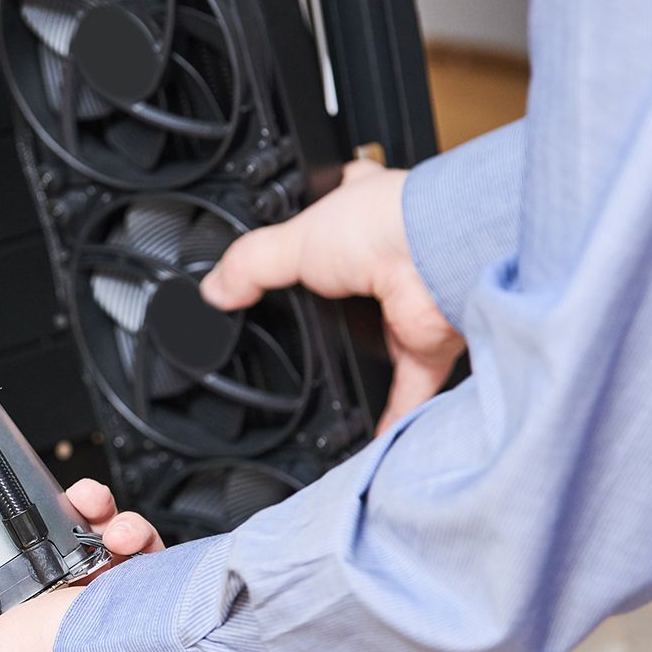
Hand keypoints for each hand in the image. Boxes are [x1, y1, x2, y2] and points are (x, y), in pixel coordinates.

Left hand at [0, 478, 161, 651]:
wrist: (137, 646)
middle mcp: (49, 628)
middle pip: (15, 569)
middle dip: (16, 535)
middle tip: (22, 513)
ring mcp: (91, 603)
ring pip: (73, 541)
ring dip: (82, 514)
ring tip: (86, 507)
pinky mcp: (130, 582)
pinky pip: (122, 539)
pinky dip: (124, 527)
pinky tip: (117, 533)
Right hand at [200, 158, 461, 433]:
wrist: (438, 253)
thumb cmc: (381, 224)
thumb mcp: (288, 240)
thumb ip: (248, 266)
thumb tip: (214, 289)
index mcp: (357, 215)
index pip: (331, 222)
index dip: (313, 235)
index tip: (290, 255)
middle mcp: (388, 256)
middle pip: (355, 287)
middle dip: (336, 308)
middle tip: (301, 330)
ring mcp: (408, 301)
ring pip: (382, 340)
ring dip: (362, 361)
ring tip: (325, 384)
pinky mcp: (425, 342)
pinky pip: (406, 388)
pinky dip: (388, 414)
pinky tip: (364, 436)